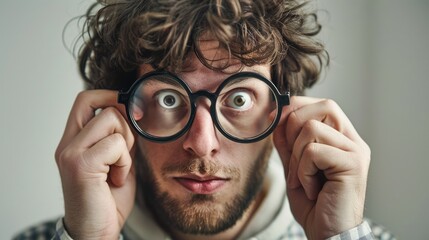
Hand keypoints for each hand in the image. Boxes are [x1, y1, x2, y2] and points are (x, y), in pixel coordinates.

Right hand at [55, 90, 135, 238]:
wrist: (96, 231)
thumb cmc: (107, 200)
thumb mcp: (119, 162)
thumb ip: (122, 139)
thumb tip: (136, 115)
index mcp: (74, 141)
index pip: (85, 100)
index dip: (110, 96)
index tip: (130, 107)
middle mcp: (68, 144)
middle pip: (100, 105)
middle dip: (125, 124)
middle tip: (126, 151)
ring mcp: (71, 153)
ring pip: (111, 120)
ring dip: (126, 146)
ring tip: (119, 169)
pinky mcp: (81, 164)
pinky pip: (116, 144)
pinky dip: (125, 161)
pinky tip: (117, 178)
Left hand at [273, 96, 370, 238]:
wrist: (328, 233)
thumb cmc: (313, 203)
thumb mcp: (294, 167)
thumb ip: (288, 142)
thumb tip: (277, 116)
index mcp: (342, 139)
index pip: (323, 105)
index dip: (297, 107)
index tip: (275, 119)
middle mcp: (353, 142)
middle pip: (323, 107)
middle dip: (295, 127)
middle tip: (294, 158)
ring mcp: (355, 152)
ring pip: (312, 129)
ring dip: (297, 158)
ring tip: (304, 179)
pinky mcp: (353, 165)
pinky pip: (313, 152)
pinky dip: (303, 171)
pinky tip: (312, 188)